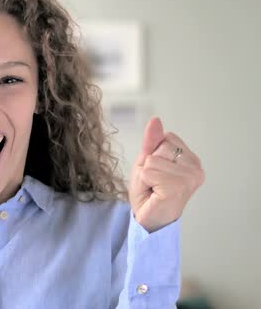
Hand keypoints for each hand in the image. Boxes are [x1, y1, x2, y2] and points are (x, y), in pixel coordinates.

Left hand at [128, 117, 204, 232]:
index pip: (167, 137)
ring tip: (154, 189)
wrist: (148, 220)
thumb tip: (156, 120)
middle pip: (160, 146)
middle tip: (154, 183)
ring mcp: (189, 177)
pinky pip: (149, 171)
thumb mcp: (147, 162)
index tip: (157, 172)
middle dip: (149, 164)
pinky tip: (154, 193)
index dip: (154, 154)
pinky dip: (145, 182)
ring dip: (146, 175)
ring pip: (153, 159)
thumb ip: (152, 141)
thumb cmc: (149, 194)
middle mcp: (195, 168)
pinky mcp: (178, 186)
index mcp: (191, 160)